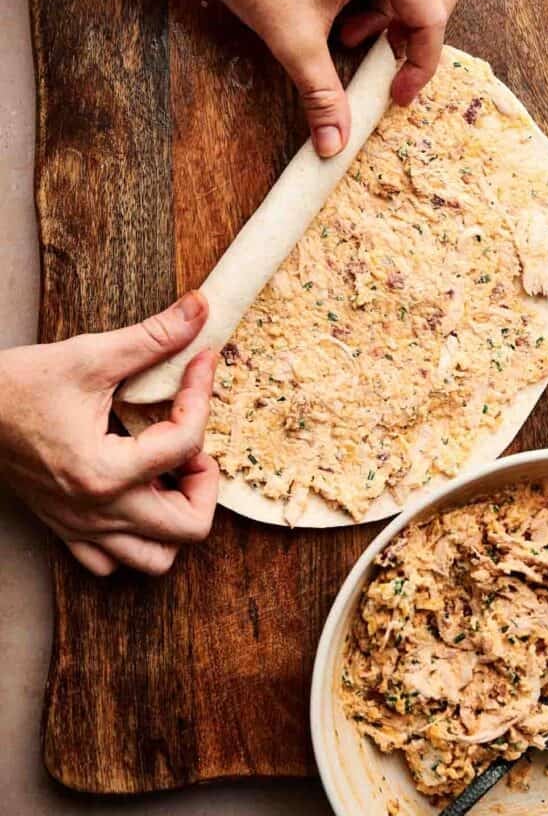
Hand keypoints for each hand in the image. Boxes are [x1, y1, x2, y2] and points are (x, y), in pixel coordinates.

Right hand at [0, 292, 218, 575]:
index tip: (201, 363)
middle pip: (190, 524)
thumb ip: (153, 336)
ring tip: (168, 471)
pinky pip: (112, 561)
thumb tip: (200, 308)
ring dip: (177, 515)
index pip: (187, 442)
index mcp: (106, 470)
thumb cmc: (19, 385)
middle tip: (190, 439)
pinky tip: (135, 492)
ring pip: (157, 557)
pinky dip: (136, 535)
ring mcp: (82, 526)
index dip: (203, 394)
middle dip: (205, 478)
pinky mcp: (67, 528)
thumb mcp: (91, 355)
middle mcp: (99, 510)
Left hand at [165, 0, 469, 156]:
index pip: (431, 12)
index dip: (421, 62)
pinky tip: (337, 10)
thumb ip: (322, 96)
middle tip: (390, 50)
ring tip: (349, 32)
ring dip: (394, 6)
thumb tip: (335, 144)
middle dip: (425, 20)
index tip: (397, 93)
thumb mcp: (293, 41)